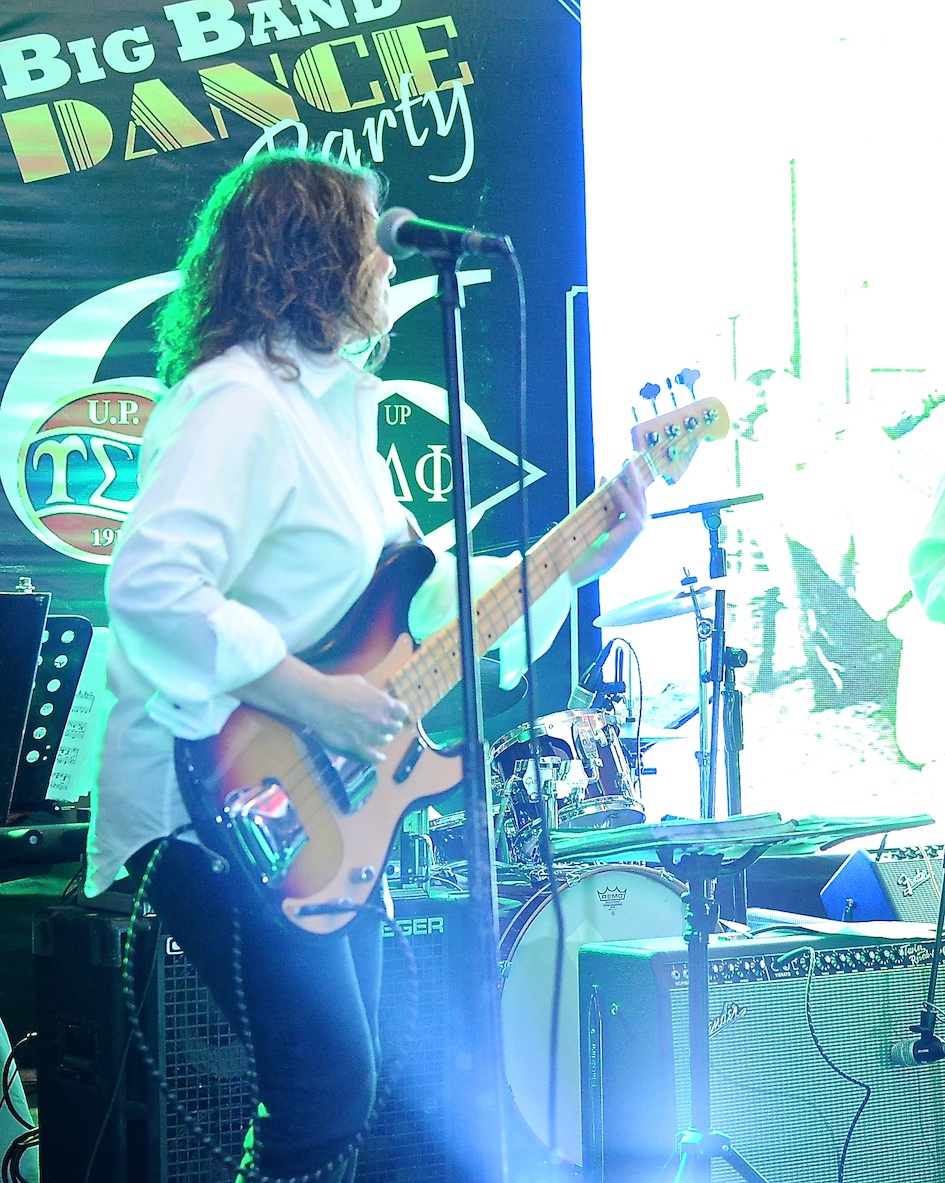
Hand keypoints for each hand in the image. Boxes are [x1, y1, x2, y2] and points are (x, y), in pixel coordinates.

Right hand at [236, 657, 409, 763]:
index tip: (394, 714)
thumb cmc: (338, 687)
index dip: (398, 713)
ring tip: (375, 736)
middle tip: (383, 725)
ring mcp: (370, 735)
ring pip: (384, 741)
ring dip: (381, 738)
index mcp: (385, 703)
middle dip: (389, 726)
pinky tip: (379, 758)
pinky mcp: (357, 746)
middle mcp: (381, 720)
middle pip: (395, 728)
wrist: (318, 700)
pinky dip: (377, 758)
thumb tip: (383, 698)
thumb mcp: (361, 684)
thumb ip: (375, 694)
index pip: (403, 712)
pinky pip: (373, 757)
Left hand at [568, 462, 647, 587]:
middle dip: (634, 475)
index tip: (628, 462)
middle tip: (629, 459)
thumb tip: (603, 477)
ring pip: (638, 497)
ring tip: (627, 465)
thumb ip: (602, 496)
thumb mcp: (598, 511)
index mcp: (632, 518)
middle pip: (639, 493)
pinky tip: (617, 484)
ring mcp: (639, 525)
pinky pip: (630, 507)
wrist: (590, 560)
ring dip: (633, 480)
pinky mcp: (635, 528)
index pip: (635, 494)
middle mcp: (638, 521)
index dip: (632, 477)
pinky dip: (624, 495)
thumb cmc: (593, 540)